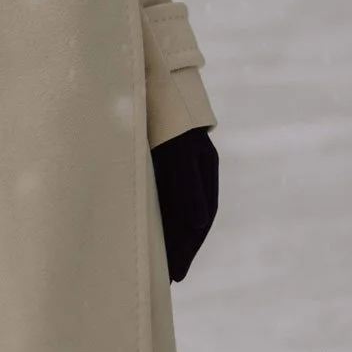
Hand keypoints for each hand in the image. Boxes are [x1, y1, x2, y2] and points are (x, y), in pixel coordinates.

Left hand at [151, 126, 218, 281]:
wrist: (149, 73)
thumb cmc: (165, 112)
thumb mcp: (179, 151)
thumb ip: (188, 184)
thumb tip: (199, 221)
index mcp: (205, 167)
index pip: (199, 218)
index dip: (188, 248)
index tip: (176, 274)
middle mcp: (193, 167)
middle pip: (188, 216)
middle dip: (179, 247)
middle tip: (168, 277)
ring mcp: (176, 160)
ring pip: (173, 205)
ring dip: (167, 233)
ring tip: (157, 261)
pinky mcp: (157, 154)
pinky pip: (160, 192)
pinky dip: (157, 213)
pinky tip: (146, 226)